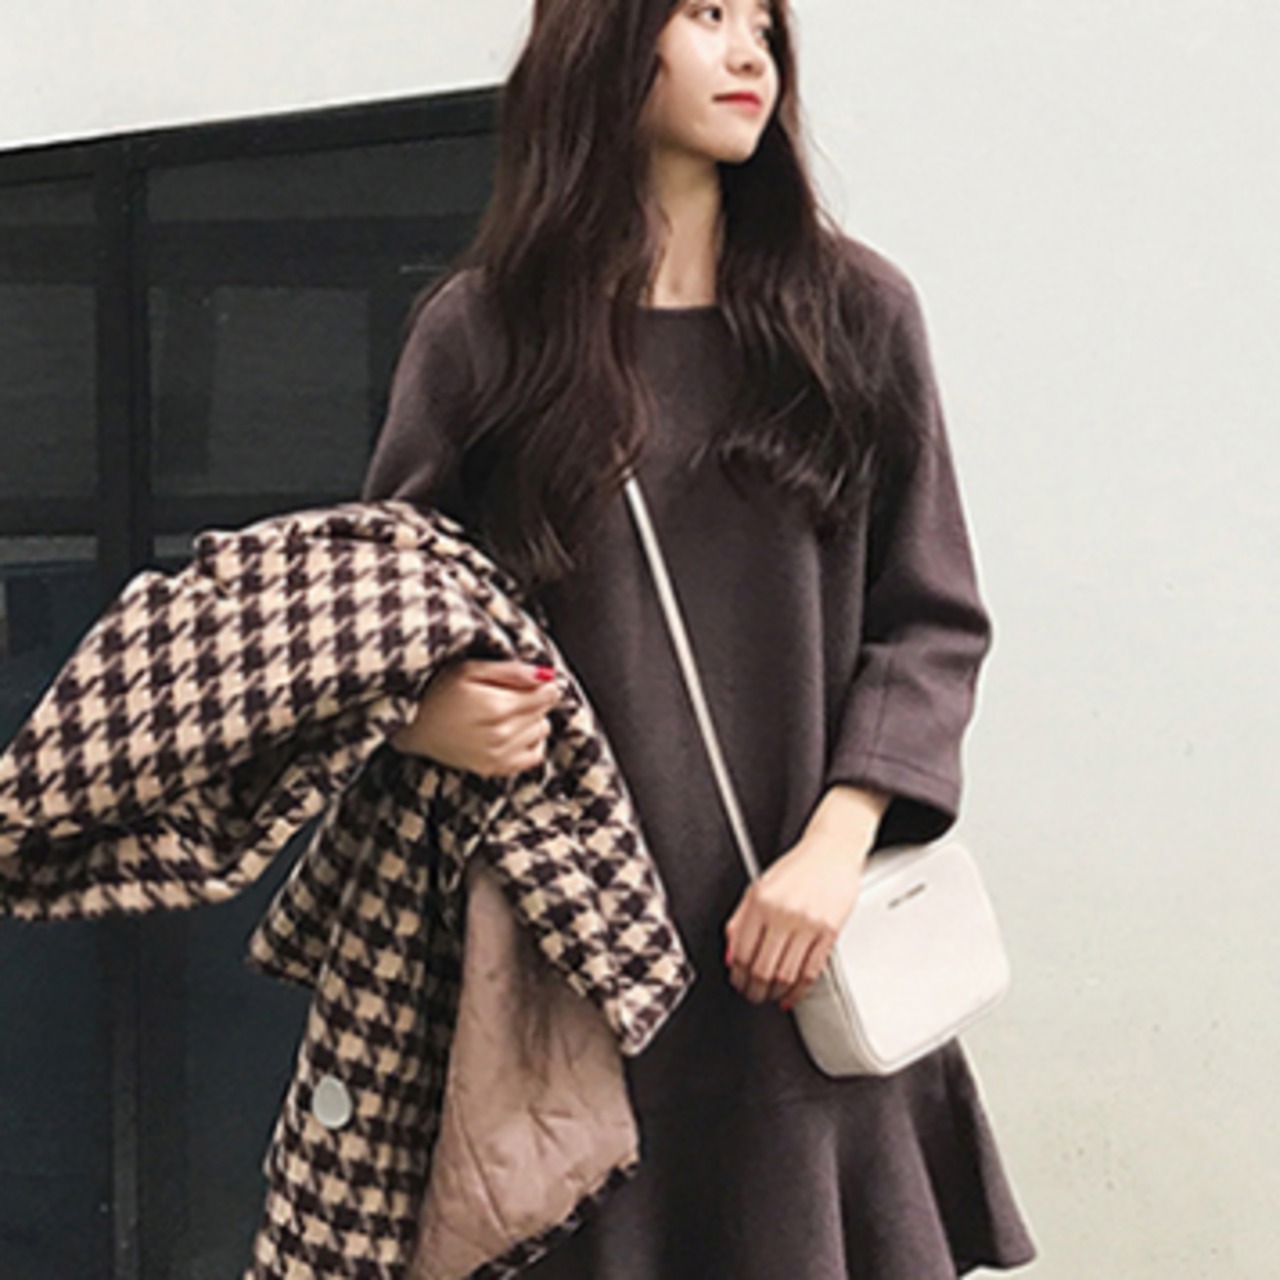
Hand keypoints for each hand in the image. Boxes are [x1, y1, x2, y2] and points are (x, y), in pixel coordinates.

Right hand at [390, 658, 559, 776]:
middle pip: (544, 713)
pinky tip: (511, 733)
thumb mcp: (469, 669)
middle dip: (534, 700)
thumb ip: (510, 671)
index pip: (546, 695)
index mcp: (496, 707)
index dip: (543, 684)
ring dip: (532, 721)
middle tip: (509, 694)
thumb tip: (546, 675)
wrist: (413, 727)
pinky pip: (535, 756)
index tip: (532, 680)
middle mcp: (500, 735)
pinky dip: (529, 743)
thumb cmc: (436, 693)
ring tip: (506, 713)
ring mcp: (498, 756)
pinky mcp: (495, 769)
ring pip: (542, 732)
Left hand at [724, 785, 886, 1008]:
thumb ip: (740, 921)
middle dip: (754, 990)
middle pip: (763, 968)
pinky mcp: (830, 931)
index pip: (742, 952)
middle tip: (752, 995)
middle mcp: (782, 912)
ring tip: (770, 996)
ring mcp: (807, 923)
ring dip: (775, 992)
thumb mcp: (758, 887)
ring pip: (787, 974)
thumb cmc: (797, 867)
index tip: (737, 982)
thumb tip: (731, 955)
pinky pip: (811, 970)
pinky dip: (800, 989)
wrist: (832, 850)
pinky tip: (792, 993)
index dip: (737, 975)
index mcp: (760, 901)